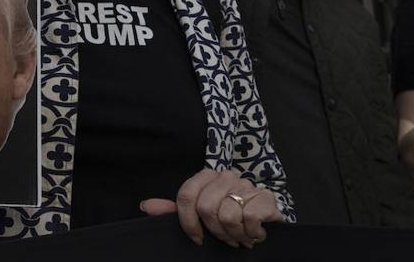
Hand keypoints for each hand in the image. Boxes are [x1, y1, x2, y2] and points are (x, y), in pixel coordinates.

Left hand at [140, 168, 282, 248]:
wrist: (266, 218)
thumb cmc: (230, 215)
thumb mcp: (200, 212)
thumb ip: (175, 209)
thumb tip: (146, 206)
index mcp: (206, 176)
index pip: (186, 196)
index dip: (188, 222)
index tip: (198, 238)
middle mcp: (225, 176)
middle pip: (206, 208)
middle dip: (215, 231)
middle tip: (225, 237)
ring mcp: (246, 184)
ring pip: (227, 215)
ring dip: (234, 235)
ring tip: (240, 235)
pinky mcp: (265, 197)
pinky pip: (249, 219)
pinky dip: (252, 233)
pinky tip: (254, 232)